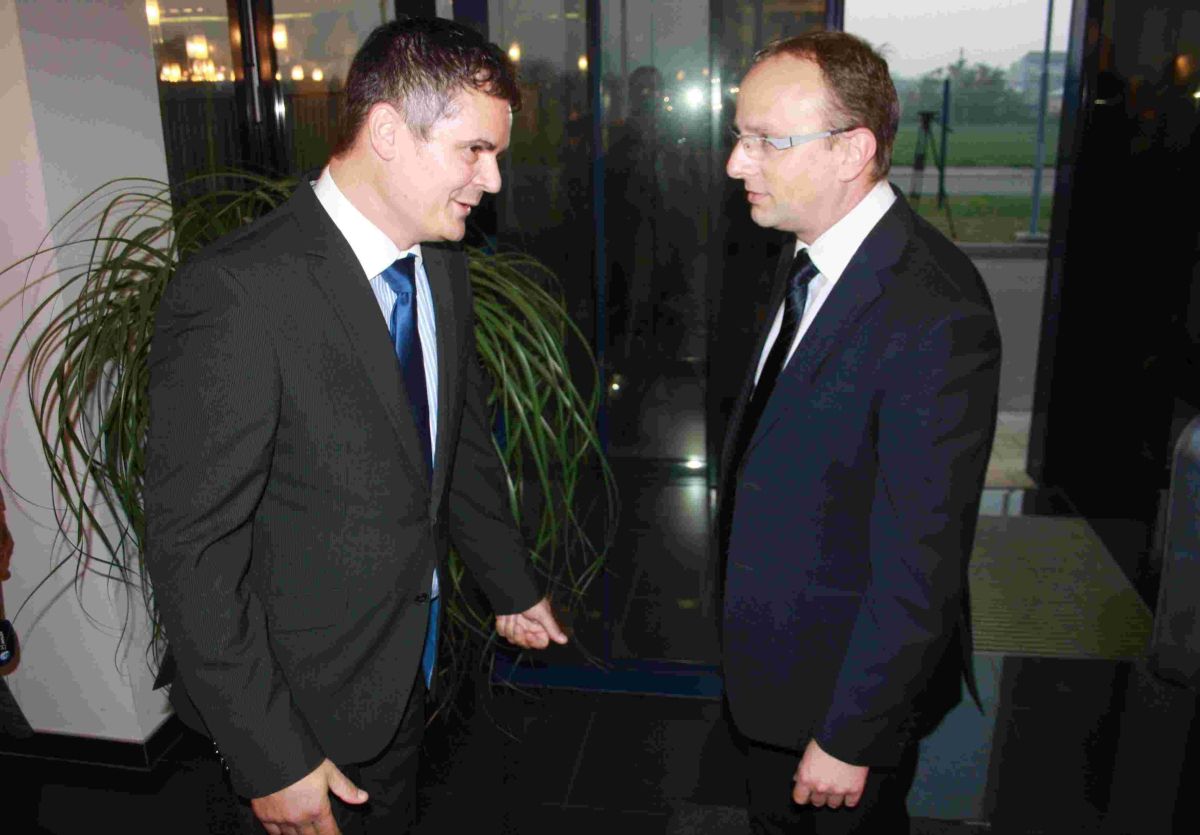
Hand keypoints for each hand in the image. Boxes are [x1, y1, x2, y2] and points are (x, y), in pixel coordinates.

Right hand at [250, 758, 366, 834]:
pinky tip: (286, 833)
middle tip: (322, 834)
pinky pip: (273, 833)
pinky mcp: (265, 816)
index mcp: (317, 809)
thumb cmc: (302, 762)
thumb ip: (346, 788)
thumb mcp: (329, 772)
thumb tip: (363, 798)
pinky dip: (280, 834)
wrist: (272, 756)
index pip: (328, 831)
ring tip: (306, 834)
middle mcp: (299, 818)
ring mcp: (280, 819)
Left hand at [495, 597, 567, 648]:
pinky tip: (505, 616)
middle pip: (525, 643)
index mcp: (541, 627)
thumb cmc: (529, 599)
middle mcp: (529, 628)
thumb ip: (552, 628)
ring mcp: (517, 627)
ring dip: (510, 627)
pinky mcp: (506, 624)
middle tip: (518, 624)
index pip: (540, 643)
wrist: (511, 589)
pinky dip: (502, 624)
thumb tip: (564, 640)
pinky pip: (502, 632)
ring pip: (512, 639)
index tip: (528, 634)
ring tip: (512, 615)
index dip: (533, 641)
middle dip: (519, 635)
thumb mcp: (543, 614)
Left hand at [792, 738, 868, 809]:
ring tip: (836, 784)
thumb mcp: (808, 752)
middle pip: (817, 802)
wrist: (849, 735)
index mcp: (806, 777)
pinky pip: (850, 803)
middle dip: (819, 794)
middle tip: (823, 783)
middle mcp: (820, 786)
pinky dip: (849, 797)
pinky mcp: (854, 790)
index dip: (803, 795)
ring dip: (834, 796)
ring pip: (833, 804)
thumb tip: (798, 778)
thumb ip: (802, 768)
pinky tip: (848, 787)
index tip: (806, 792)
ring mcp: (838, 790)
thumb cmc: (827, 738)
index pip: (799, 798)